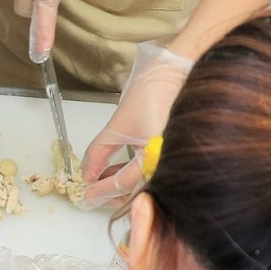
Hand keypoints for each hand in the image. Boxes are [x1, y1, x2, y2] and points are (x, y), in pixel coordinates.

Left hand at [81, 42, 189, 206]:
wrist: (184, 72)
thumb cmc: (155, 94)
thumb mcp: (119, 124)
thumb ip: (99, 152)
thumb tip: (87, 175)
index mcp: (157, 159)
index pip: (123, 185)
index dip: (101, 191)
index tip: (86, 196)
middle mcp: (170, 166)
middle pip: (136, 191)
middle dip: (112, 191)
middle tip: (93, 189)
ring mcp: (176, 162)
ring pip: (145, 184)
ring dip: (123, 183)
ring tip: (103, 176)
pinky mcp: (177, 155)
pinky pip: (154, 172)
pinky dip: (136, 173)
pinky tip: (121, 168)